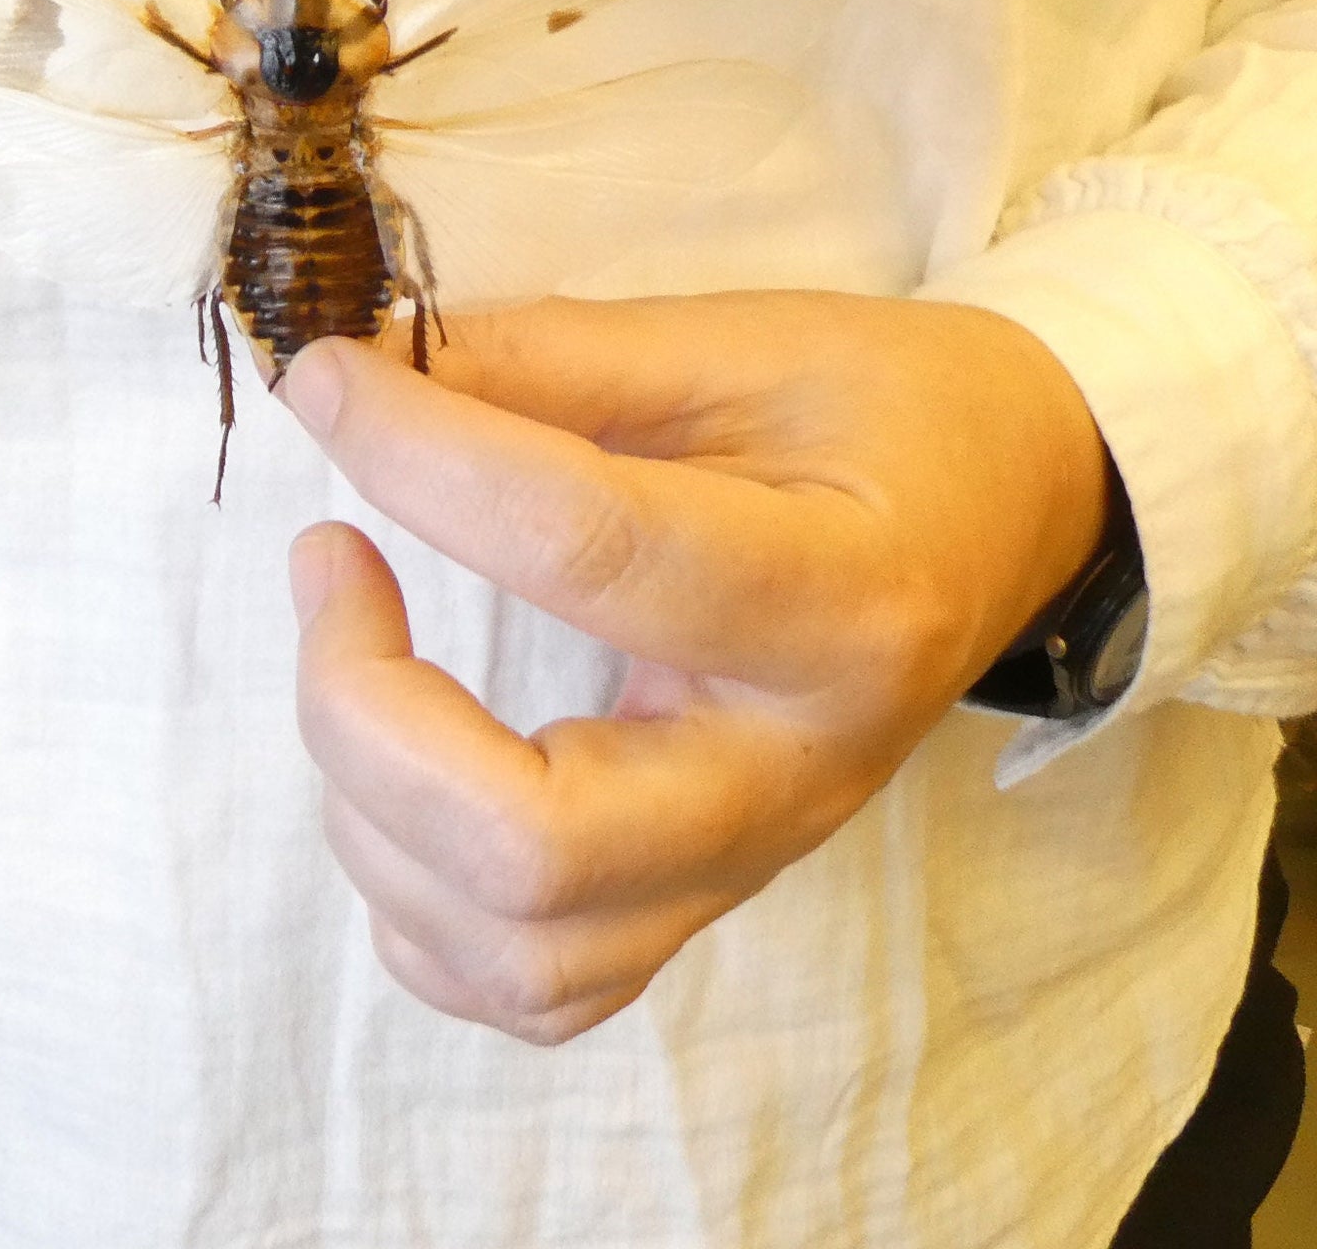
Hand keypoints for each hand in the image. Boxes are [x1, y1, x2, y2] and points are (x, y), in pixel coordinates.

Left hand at [279, 291, 1109, 1044]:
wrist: (1006, 517)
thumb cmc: (879, 414)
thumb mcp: (739, 345)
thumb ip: (550, 363)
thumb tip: (364, 364)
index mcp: (838, 603)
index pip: (591, 552)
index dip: (422, 458)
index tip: (327, 382)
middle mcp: (792, 778)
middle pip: (532, 843)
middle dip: (363, 710)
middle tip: (330, 555)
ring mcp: (744, 865)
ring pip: (513, 949)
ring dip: (371, 810)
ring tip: (356, 656)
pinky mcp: (699, 904)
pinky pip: (528, 987)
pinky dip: (416, 903)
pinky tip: (401, 775)